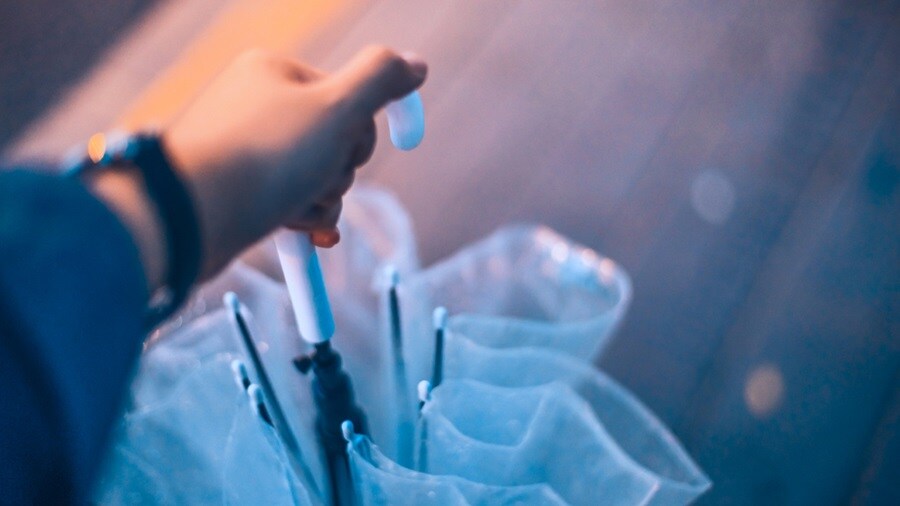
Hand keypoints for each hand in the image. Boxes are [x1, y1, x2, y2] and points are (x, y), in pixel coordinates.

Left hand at [159, 47, 426, 278]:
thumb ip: (381, 78)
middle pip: (337, 142)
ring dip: (320, 201)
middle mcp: (259, 106)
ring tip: (291, 207)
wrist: (189, 218)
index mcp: (277, 73)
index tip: (365, 150)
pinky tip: (303, 232)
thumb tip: (415, 64)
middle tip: (313, 177)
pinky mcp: (240, 192)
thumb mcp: (337, 108)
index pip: (351, 98)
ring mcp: (248, 151)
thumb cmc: (263, 158)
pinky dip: (303, 218)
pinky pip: (292, 203)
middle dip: (337, 173)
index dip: (363, 132)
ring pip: (317, 178)